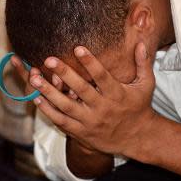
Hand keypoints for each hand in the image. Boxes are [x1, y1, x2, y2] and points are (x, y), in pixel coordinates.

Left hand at [30, 42, 157, 157]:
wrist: (137, 138)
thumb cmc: (140, 106)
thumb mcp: (146, 84)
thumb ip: (143, 63)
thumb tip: (141, 42)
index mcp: (117, 94)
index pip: (102, 76)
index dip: (90, 63)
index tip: (78, 48)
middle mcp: (102, 108)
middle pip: (81, 89)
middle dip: (64, 74)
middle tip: (49, 59)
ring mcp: (90, 121)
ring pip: (66, 106)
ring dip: (49, 92)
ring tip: (34, 78)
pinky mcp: (82, 132)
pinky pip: (62, 121)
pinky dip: (49, 111)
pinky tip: (36, 99)